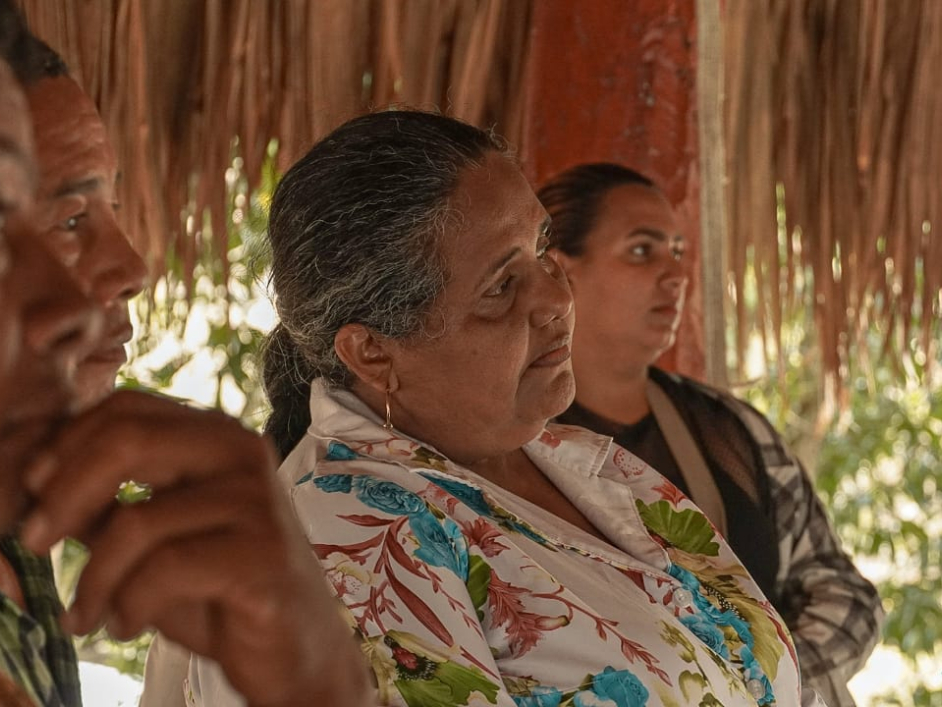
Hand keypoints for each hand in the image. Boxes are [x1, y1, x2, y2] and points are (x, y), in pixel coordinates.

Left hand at [20, 389, 370, 706]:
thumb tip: (34, 484)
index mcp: (218, 438)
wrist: (293, 647)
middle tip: (32, 543)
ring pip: (137, 519)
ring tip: (85, 615)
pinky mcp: (262, 554)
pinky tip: (127, 625)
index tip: (31, 493)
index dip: (66, 444)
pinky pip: (164, 570)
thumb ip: (105, 507)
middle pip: (129, 440)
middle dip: (63, 494)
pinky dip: (129, 605)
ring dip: (93, 578)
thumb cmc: (219, 590)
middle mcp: (243, 454)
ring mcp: (257, 501)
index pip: (128, 407)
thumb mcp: (152, 542)